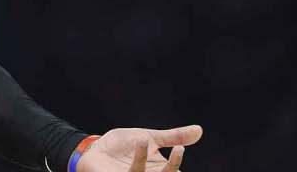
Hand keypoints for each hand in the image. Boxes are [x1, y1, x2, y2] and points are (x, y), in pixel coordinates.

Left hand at [77, 125, 202, 171]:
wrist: (97, 147)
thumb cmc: (124, 145)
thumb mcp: (151, 137)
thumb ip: (174, 137)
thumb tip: (199, 130)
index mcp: (160, 170)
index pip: (176, 171)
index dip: (178, 163)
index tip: (182, 151)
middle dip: (172, 168)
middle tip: (178, 150)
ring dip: (143, 159)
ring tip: (143, 140)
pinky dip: (134, 159)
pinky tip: (134, 145)